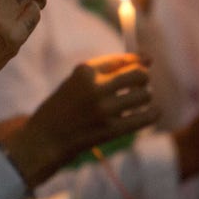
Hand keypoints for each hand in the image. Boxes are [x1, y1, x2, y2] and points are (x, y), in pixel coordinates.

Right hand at [1, 54, 160, 187]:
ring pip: (144, 95)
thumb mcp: (77, 81)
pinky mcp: (110, 130)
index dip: (137, 60)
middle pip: (139, 75)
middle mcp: (95, 87)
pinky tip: (153, 113)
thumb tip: (149, 59)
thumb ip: (108, 69)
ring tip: (137, 101)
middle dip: (142, 79)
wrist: (45, 138)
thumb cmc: (62, 107)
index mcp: (85, 71)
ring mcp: (103, 110)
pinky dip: (153, 114)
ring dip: (145, 97)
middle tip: (138, 86)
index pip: (122, 59)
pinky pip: (145, 118)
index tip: (146, 62)